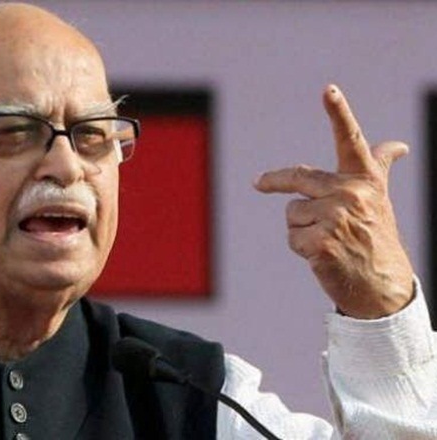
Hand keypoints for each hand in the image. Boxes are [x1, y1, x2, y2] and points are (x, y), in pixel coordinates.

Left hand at [254, 85, 413, 318]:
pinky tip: (324, 255)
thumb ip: (380, 167)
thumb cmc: (377, 237)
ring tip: (329, 240)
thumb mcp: (380, 198)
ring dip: (302, 229)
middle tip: (258, 182)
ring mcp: (337, 219)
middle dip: (273, 181)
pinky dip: (301, 249)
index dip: (339, 113)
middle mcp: (352, 194)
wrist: (383, 286)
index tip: (328, 88)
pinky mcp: (322, 243)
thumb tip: (399, 145)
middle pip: (297, 178)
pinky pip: (291, 237)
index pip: (350, 141)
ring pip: (292, 213)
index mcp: (364, 180)